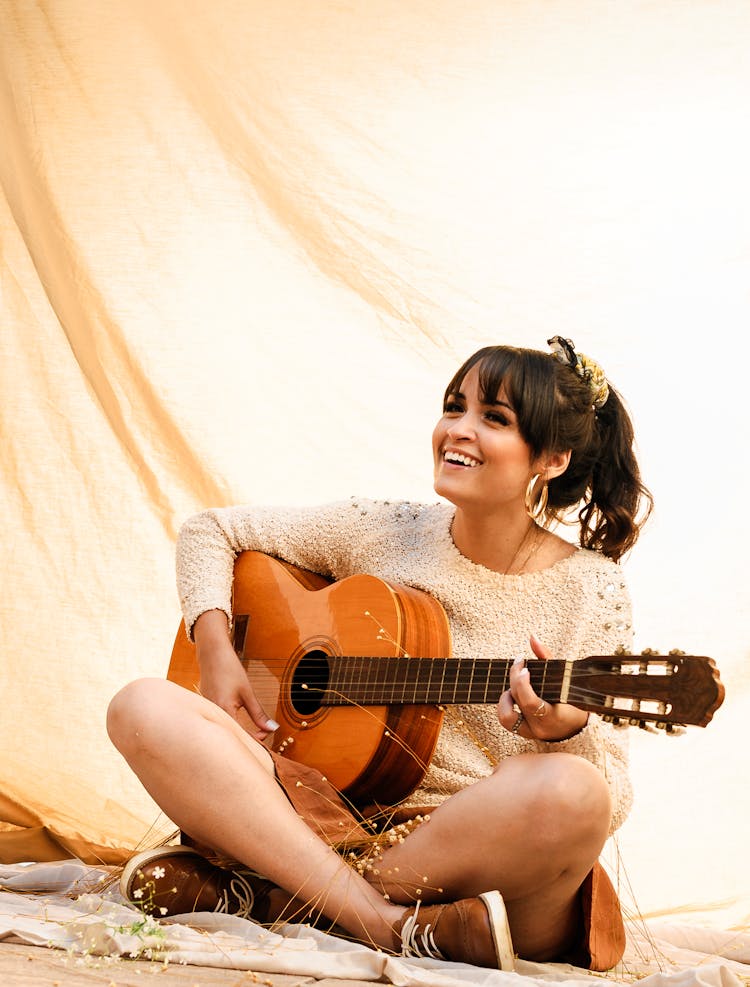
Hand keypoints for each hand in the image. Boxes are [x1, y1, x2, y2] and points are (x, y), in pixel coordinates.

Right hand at [193, 610, 278, 740]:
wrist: (212, 654)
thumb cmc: (229, 669)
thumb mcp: (247, 692)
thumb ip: (258, 713)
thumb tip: (272, 728)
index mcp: (224, 711)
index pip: (242, 735)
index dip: (257, 739)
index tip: (268, 732)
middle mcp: (212, 714)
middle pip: (233, 736)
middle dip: (249, 738)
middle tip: (263, 732)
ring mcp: (207, 712)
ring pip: (226, 730)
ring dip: (240, 732)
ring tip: (254, 730)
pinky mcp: (206, 708)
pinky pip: (220, 722)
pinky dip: (231, 725)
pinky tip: (238, 724)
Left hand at [496, 634, 588, 740]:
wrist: (577, 728)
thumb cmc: (573, 700)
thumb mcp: (565, 679)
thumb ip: (547, 657)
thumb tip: (532, 637)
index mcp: (553, 716)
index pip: (530, 702)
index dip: (522, 684)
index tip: (525, 667)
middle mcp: (540, 727)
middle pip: (518, 701)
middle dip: (515, 678)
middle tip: (520, 664)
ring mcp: (531, 732)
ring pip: (506, 717)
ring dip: (505, 698)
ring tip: (514, 686)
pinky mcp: (525, 733)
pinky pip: (507, 722)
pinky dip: (505, 706)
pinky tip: (512, 695)